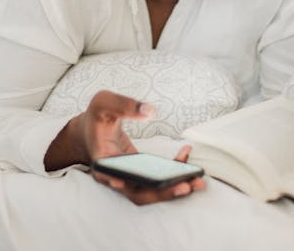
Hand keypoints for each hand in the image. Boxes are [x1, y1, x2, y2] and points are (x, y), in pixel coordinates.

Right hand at [79, 90, 205, 204]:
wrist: (96, 127)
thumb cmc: (98, 115)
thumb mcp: (104, 102)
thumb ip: (123, 104)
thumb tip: (149, 111)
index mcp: (101, 158)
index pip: (110, 176)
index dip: (122, 183)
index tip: (128, 183)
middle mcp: (115, 174)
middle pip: (137, 192)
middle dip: (162, 192)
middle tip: (185, 186)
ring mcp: (129, 176)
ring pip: (151, 190)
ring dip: (174, 188)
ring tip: (198, 181)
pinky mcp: (141, 173)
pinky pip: (158, 178)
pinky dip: (174, 171)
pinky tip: (186, 154)